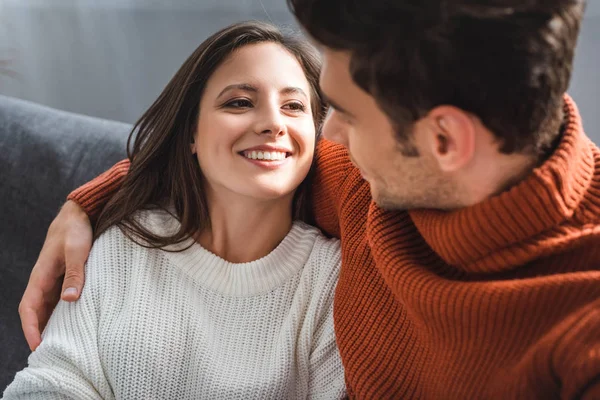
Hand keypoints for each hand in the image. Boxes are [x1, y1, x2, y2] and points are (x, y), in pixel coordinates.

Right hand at [19, 201, 92, 350]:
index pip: (28, 308)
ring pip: (48, 308)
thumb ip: (75, 274)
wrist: (79, 214)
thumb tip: (70, 300)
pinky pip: (59, 300)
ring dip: (51, 325)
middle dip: (39, 333)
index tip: (37, 346)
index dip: (30, 328)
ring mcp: (53, 280)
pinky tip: (73, 324)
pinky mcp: (64, 277)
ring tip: (61, 345)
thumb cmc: (76, 230)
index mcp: (40, 275)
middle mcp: (44, 280)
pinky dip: (62, 314)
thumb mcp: (77, 250)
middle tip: (50, 355)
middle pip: (36, 313)